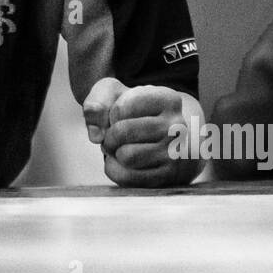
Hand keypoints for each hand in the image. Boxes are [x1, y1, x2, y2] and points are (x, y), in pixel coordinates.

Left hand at [82, 77, 199, 186]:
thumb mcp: (112, 95)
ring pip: (127, 156)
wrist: (154, 137)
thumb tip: (96, 134)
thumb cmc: (129, 112)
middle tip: (114, 136)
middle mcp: (177, 126)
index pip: (123, 107)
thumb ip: (96, 104)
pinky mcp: (168, 177)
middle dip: (109, 136)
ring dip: (113, 153)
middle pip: (123, 132)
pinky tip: (121, 162)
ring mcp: (176, 153)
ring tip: (120, 148)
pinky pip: (129, 178)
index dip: (112, 114)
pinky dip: (115, 170)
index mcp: (168, 100)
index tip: (120, 115)